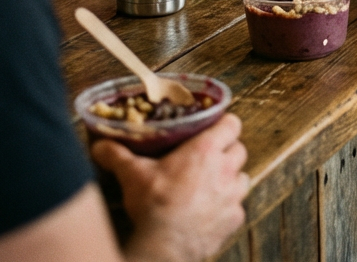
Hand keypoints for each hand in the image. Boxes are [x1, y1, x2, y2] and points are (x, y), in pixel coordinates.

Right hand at [92, 114, 248, 261]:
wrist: (162, 247)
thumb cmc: (152, 206)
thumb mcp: (133, 175)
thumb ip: (118, 156)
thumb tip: (99, 146)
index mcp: (206, 150)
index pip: (232, 123)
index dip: (224, 125)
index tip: (214, 130)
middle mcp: (225, 168)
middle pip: (239, 150)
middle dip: (227, 153)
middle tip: (208, 161)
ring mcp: (233, 195)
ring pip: (242, 178)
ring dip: (230, 180)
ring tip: (211, 187)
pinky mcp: (234, 219)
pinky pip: (237, 208)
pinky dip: (227, 209)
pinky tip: (209, 214)